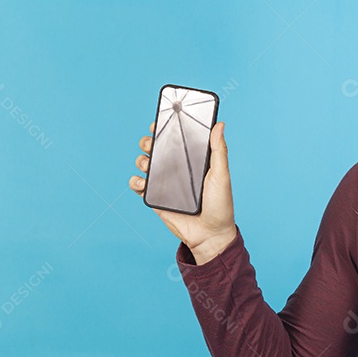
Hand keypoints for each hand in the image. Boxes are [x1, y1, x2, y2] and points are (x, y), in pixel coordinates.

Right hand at [130, 120, 236, 261]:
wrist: (210, 235)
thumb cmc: (220, 205)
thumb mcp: (221, 175)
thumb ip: (219, 150)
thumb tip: (219, 125)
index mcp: (193, 161)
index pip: (177, 139)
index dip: (166, 128)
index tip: (160, 122)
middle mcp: (177, 169)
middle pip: (156, 148)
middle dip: (148, 142)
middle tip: (151, 143)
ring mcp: (165, 183)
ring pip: (145, 164)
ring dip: (141, 159)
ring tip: (148, 164)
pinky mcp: (156, 198)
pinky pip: (138, 186)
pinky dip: (136, 181)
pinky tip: (143, 182)